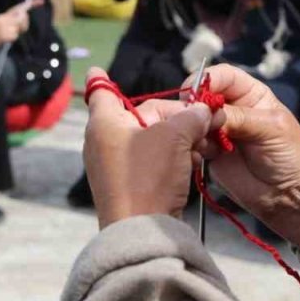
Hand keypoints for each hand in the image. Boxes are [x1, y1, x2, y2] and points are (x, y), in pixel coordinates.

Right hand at [0, 0, 44, 51]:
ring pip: (20, 28)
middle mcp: (5, 20)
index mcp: (3, 15)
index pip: (19, 8)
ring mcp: (6, 28)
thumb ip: (11, 17)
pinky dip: (12, 37)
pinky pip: (16, 35)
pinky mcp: (6, 36)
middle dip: (23, 22)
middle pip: (23, 19)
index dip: (31, 4)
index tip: (42, 0)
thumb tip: (23, 14)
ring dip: (16, 31)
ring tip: (5, 32)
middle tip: (15, 26)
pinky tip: (3, 37)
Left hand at [83, 68, 218, 228]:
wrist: (142, 231)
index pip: (101, 92)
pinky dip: (171, 158)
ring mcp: (115, 165)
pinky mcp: (129, 185)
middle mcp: (104, 141)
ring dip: (178, 139)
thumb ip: (191, 116)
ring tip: (202, 145)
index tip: (97, 69)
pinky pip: (152, 161)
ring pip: (152, 139)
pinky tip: (193, 163)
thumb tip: (202, 111)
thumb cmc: (149, 175)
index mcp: (105, 122)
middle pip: (143, 114)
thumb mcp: (175, 137)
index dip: (103, 79)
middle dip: (174, 116)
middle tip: (201, 120)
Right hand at [190, 64, 299, 259]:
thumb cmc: (291, 154)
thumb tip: (206, 111)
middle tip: (188, 119)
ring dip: (189, 128)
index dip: (205, 80)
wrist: (291, 194)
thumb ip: (240, 117)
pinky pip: (191, 143)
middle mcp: (230, 108)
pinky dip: (189, 146)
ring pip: (191, 120)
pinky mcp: (209, 153)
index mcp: (249, 93)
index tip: (193, 93)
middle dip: (192, 105)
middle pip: (200, 96)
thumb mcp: (271, 128)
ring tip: (200, 141)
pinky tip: (200, 154)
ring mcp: (217, 131)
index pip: (222, 76)